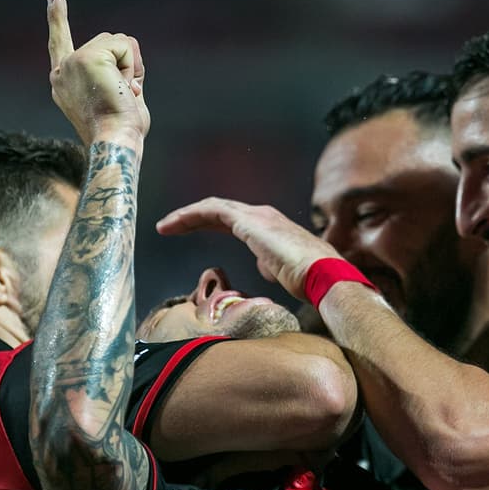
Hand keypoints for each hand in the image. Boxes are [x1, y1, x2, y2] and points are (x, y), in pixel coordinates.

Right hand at [46, 0, 149, 145]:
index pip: (60, 43)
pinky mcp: (88, 57)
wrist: (115, 140)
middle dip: (126, 64)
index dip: (58, 18)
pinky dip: (133, 66)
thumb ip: (117, 75)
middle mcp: (62, 71)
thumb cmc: (121, 130)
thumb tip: (130, 56)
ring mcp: (73, 62)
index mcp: (64, 83)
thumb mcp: (117, 98)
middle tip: (124, 96)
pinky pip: (125, 45)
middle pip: (106, 41)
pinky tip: (124, 86)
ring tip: (122, 94)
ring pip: (117, 42)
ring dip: (130, 67)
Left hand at [156, 198, 339, 298]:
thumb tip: (264, 267)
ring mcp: (257, 216)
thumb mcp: (286, 274)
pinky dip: (191, 216)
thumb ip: (272, 266)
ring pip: (213, 208)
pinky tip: (174, 225)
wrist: (323, 275)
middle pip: (220, 211)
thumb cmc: (311, 281)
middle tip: (170, 227)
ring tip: (165, 227)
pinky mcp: (249, 222)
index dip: (209, 224)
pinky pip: (213, 211)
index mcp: (271, 227)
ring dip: (187, 216)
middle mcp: (263, 216)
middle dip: (193, 218)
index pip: (233, 220)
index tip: (188, 234)